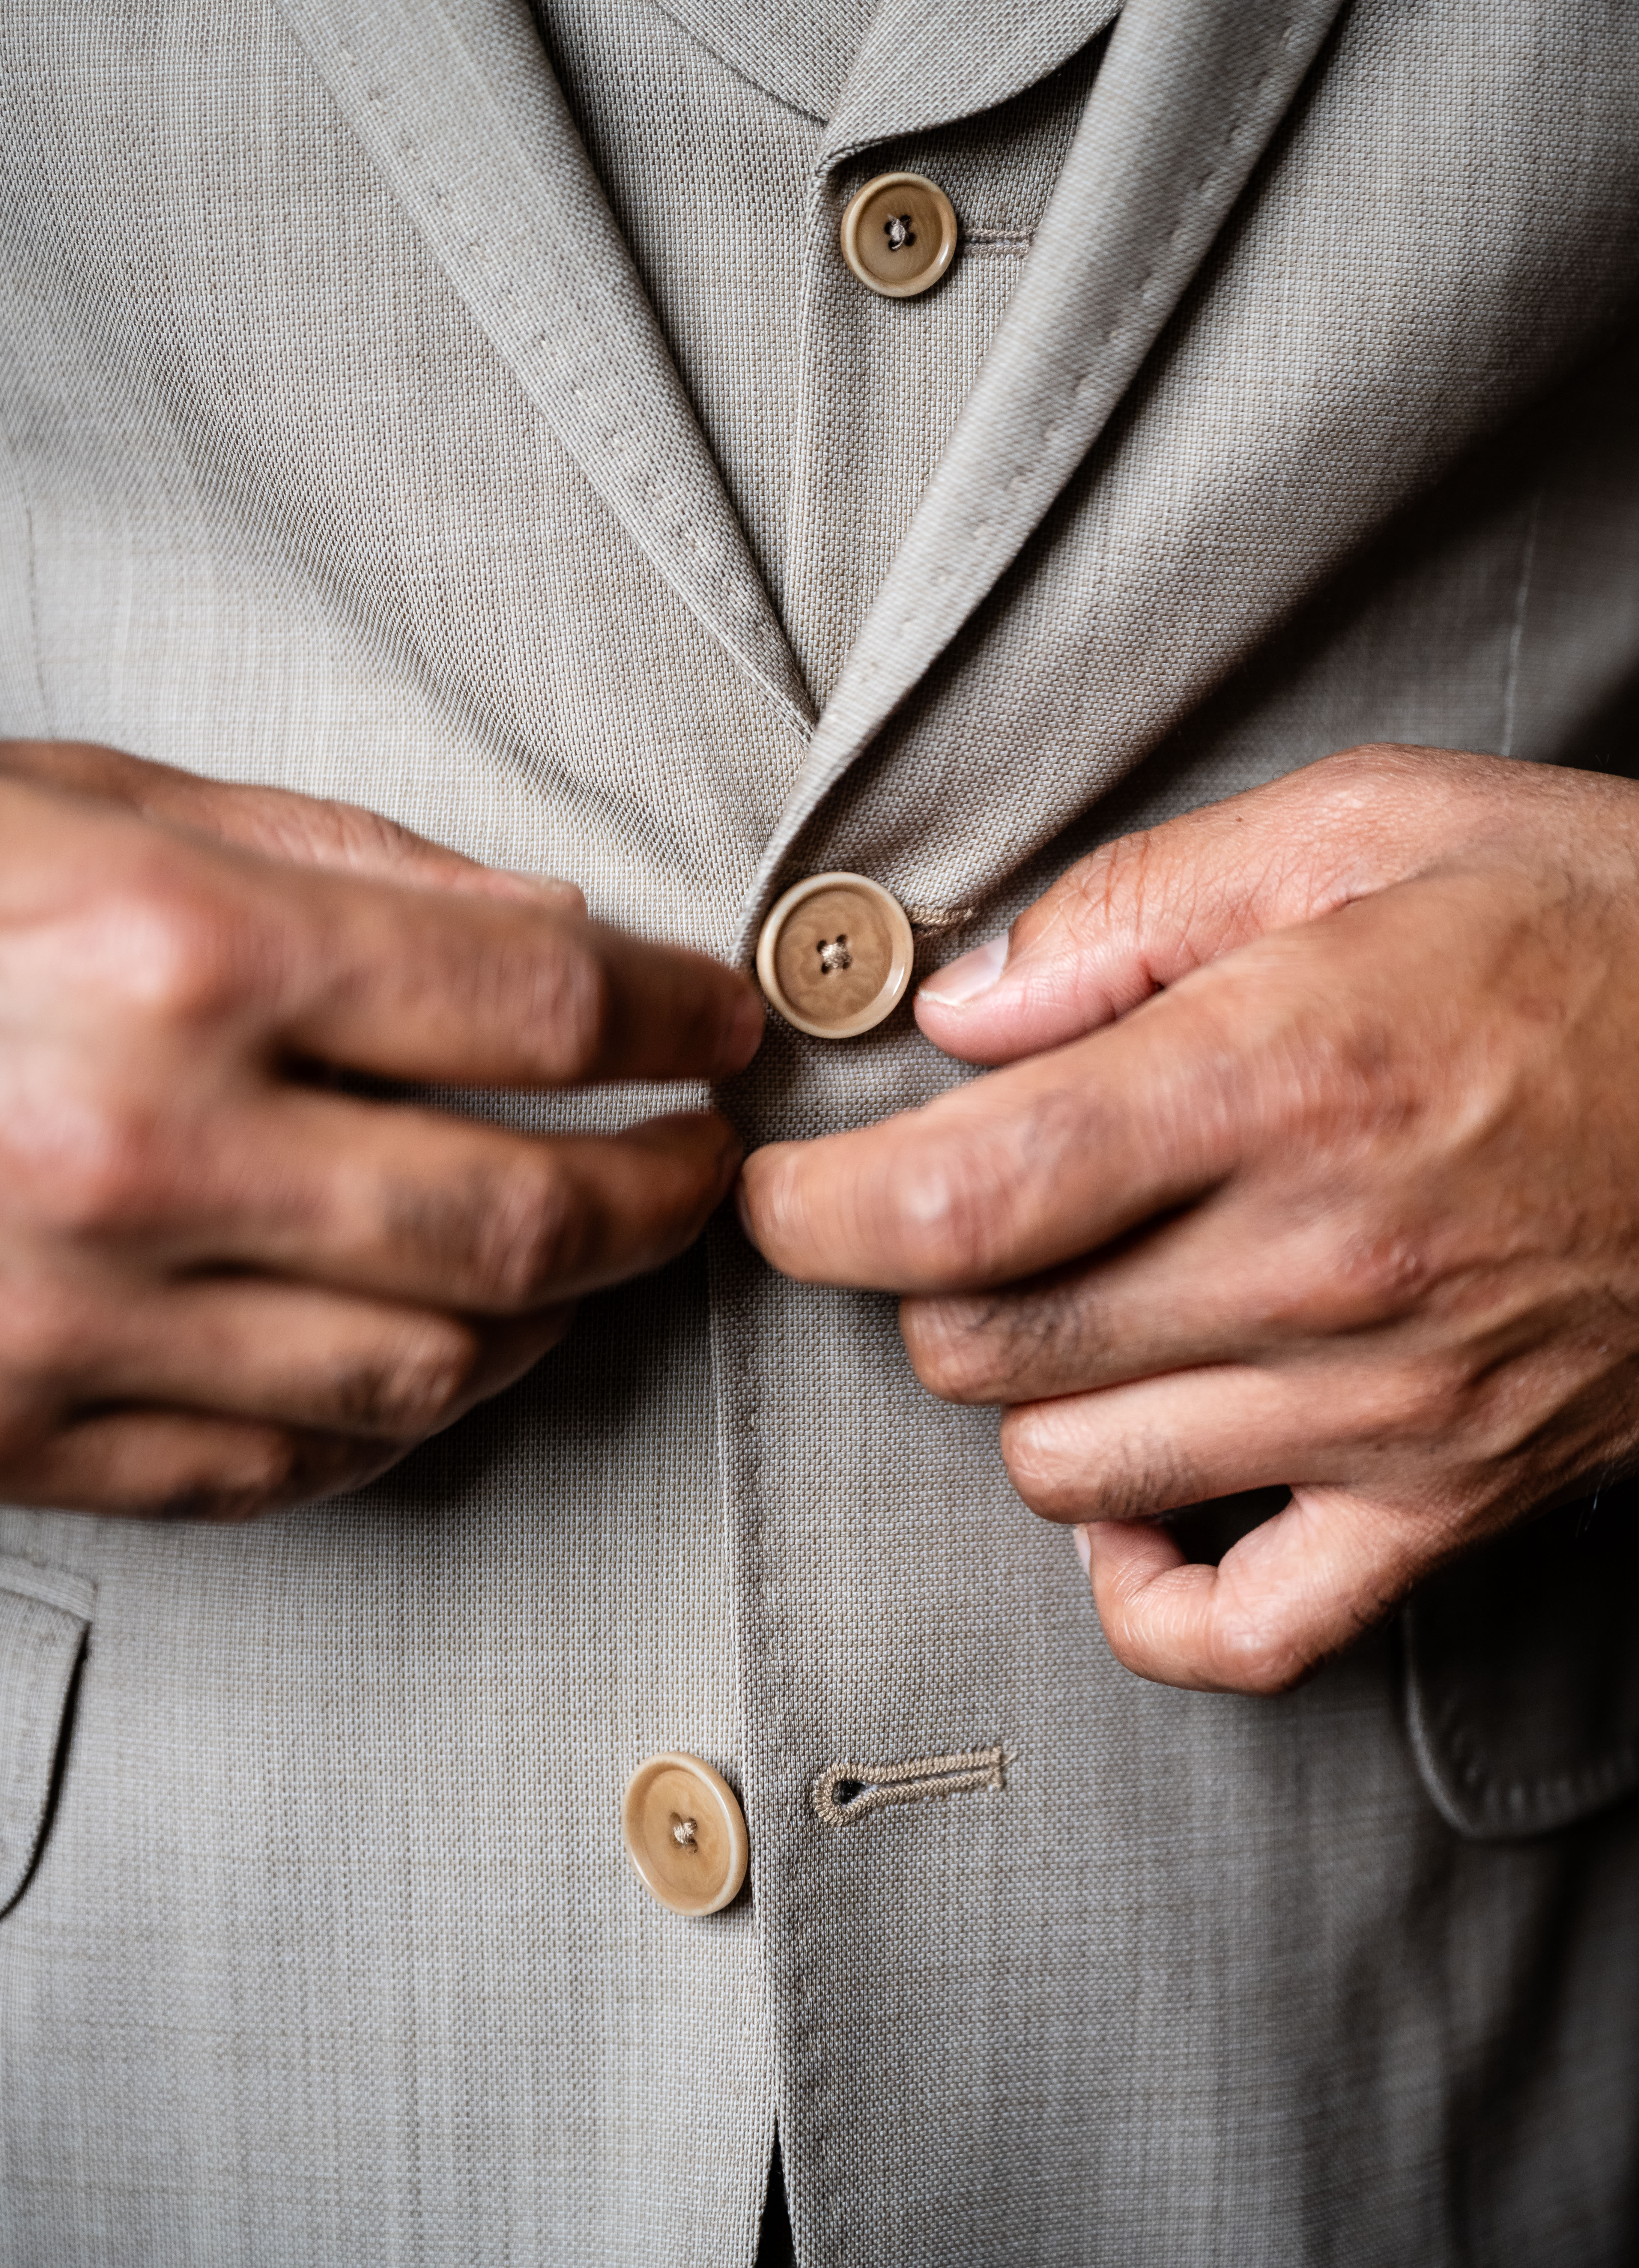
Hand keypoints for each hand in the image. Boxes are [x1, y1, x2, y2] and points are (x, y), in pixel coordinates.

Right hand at [0, 743, 760, 1518]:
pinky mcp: (22, 1431)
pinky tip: (435, 1350)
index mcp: (178, 952)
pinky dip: (393, 1417)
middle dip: (659, 1197)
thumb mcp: (102, 799)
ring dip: (549, 1320)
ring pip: (427, 1369)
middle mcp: (145, 1145)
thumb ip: (348, 865)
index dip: (674, 1015)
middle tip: (701, 1165)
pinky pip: (281, 1467)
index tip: (725, 1022)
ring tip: (585, 1260)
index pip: (538, 1005)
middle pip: (522, 1215)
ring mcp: (78, 1315)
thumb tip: (561, 935)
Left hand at [740, 746, 1638, 1693]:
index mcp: (1280, 1078)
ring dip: (1022, 1390)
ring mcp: (1389, 1408)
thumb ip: (1137, 908)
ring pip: (1065, 1469)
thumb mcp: (1373, 823)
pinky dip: (1148, 1581)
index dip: (809, 1209)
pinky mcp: (1451, 1499)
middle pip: (980, 1343)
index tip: (776, 1188)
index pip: (955, 1199)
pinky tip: (1143, 1484)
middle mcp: (1321, 1267)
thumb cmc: (1601, 926)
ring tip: (1076, 1302)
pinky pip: (1240, 1629)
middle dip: (916, 1280)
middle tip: (956, 1207)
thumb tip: (966, 1008)